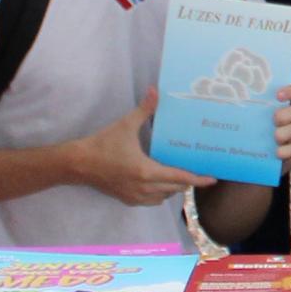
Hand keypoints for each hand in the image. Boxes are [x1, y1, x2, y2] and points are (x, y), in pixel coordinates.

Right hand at [63, 100, 216, 207]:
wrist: (78, 164)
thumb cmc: (103, 144)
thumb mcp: (125, 125)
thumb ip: (144, 109)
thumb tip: (155, 90)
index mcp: (147, 171)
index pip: (180, 178)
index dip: (198, 179)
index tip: (212, 179)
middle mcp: (144, 188)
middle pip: (175, 189)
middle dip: (187, 181)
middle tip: (196, 170)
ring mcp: (135, 196)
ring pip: (164, 197)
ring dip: (173, 188)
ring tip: (178, 175)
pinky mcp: (128, 200)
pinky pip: (152, 201)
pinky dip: (160, 194)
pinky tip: (159, 183)